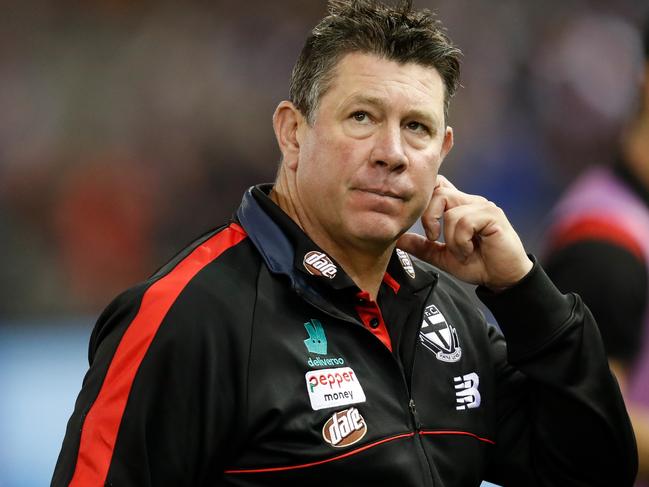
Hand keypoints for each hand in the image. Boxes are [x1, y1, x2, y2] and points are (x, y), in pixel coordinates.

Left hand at [397, 175, 531, 290]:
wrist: (502, 279)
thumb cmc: (478, 265)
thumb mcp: (442, 256)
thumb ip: (422, 246)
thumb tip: (398, 239)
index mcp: (458, 206)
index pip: (437, 184)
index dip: (424, 195)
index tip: (420, 221)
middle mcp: (470, 201)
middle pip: (438, 191)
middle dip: (428, 216)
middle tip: (433, 237)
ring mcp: (482, 206)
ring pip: (450, 211)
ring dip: (450, 239)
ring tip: (461, 252)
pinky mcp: (492, 215)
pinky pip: (464, 221)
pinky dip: (461, 241)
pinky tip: (469, 250)